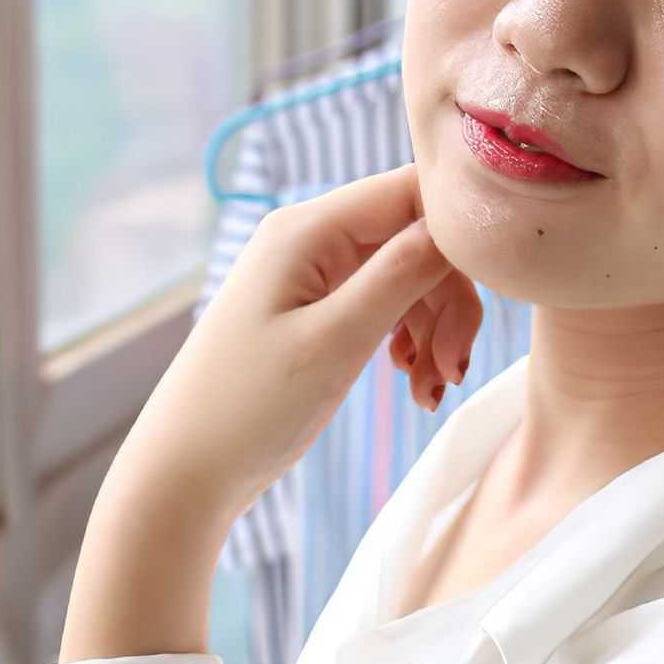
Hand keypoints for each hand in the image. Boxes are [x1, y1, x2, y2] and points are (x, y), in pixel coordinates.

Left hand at [116, 164, 483, 525]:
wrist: (184, 473)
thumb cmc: (248, 409)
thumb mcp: (336, 341)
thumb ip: (401, 274)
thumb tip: (460, 223)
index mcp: (307, 228)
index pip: (414, 190)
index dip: (460, 237)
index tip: (478, 304)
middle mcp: (309, 237)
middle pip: (418, 237)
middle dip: (449, 300)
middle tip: (453, 370)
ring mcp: (311, 272)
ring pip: (408, 274)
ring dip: (435, 330)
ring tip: (429, 391)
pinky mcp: (316, 308)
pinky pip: (385, 303)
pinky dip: (410, 340)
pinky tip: (412, 383)